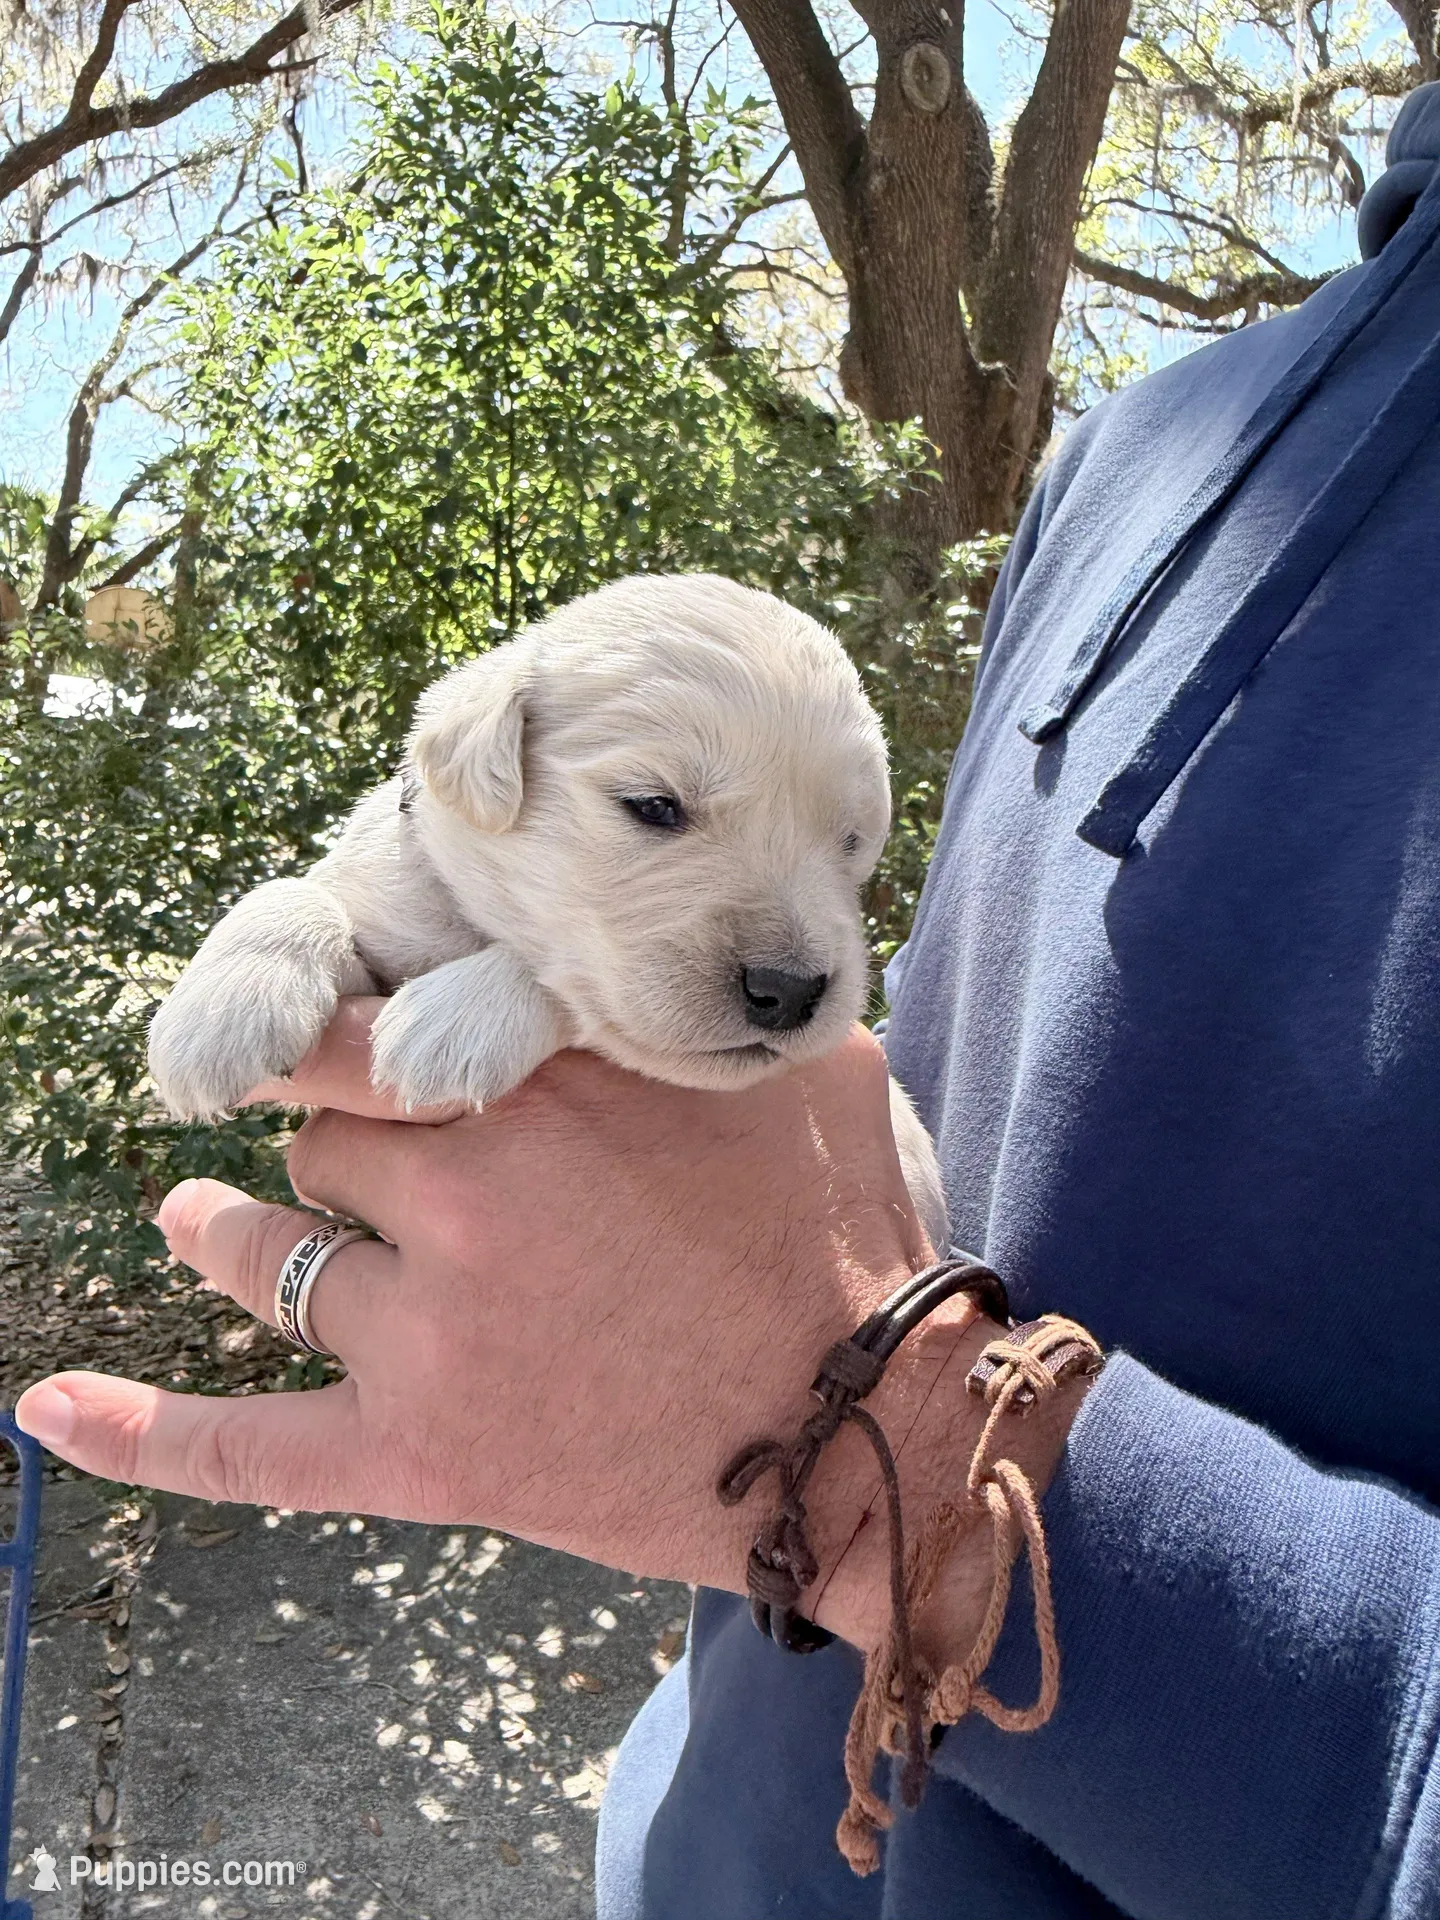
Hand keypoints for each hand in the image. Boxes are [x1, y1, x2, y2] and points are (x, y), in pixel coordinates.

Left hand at [16, 1002, 1079, 1652]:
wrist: (867, 1437)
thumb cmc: (851, 1243)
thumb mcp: (815, 1074)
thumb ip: (724, 1008)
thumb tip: (708, 962)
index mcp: (551, 1084)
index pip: (374, 1028)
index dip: (336, 1041)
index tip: (324, 1048)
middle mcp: (472, 1186)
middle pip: (325, 1143)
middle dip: (342, 1151)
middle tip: (370, 1171)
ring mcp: (432, 1326)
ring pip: (268, 1256)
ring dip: (225, 1236)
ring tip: (193, 1221)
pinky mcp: (421, 1454)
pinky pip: (248, 1449)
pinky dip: (139, 1435)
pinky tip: (45, 1410)